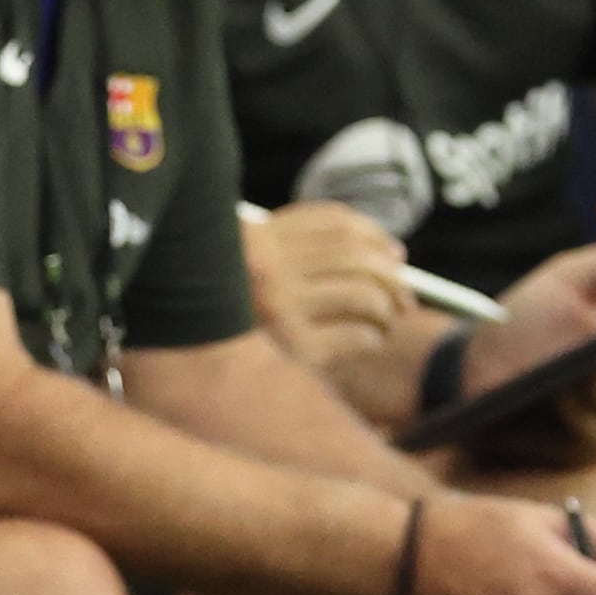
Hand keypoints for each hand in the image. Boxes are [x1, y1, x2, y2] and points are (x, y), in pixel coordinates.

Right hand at [242, 200, 415, 368]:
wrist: (191, 371)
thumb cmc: (226, 323)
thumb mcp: (246, 271)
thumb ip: (298, 251)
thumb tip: (393, 253)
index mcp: (256, 240)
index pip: (335, 223)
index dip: (374, 236)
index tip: (395, 255)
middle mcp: (267, 270)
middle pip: (355, 256)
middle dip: (391, 277)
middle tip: (404, 298)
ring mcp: (280, 310)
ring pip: (363, 294)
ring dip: (387, 309)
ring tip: (386, 322)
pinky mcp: (293, 351)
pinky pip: (356, 336)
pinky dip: (373, 338)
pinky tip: (368, 343)